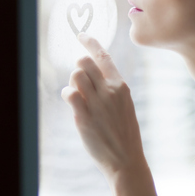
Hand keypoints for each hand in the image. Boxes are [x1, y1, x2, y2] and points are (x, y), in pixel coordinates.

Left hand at [61, 33, 155, 195]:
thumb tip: (90, 77)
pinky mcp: (84, 116)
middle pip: (84, 62)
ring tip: (78, 96)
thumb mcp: (124, 106)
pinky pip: (69, 94)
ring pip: (75, 75)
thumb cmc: (124, 134)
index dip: (91, 43)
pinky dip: (68, 95)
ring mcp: (97, 103)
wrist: (126, 160)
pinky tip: (74, 105)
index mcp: (122, 86)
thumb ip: (111, 90)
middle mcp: (110, 91)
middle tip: (81, 83)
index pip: (104, 57)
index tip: (81, 35)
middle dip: (78, 68)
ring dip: (72, 83)